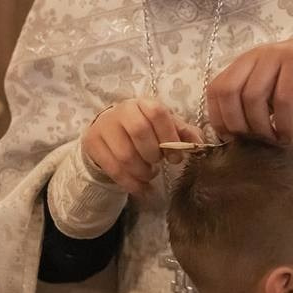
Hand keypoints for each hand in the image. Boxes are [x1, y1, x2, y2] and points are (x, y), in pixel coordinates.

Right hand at [82, 98, 203, 194]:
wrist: (110, 133)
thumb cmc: (144, 130)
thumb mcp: (165, 128)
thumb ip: (183, 133)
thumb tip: (200, 145)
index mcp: (143, 103)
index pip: (157, 113)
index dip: (169, 135)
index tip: (175, 156)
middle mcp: (121, 111)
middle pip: (139, 132)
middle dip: (153, 155)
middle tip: (158, 163)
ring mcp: (104, 127)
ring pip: (126, 155)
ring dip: (142, 172)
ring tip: (149, 174)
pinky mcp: (92, 144)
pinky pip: (114, 170)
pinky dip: (131, 184)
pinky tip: (141, 188)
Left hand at [206, 31, 292, 142]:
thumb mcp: (271, 92)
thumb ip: (252, 107)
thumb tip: (236, 138)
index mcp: (242, 64)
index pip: (215, 90)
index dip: (218, 118)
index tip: (231, 141)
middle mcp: (254, 56)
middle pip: (229, 92)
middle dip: (237, 124)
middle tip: (253, 144)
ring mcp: (275, 55)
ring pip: (253, 96)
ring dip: (261, 127)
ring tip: (273, 142)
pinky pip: (283, 97)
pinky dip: (282, 122)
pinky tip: (287, 135)